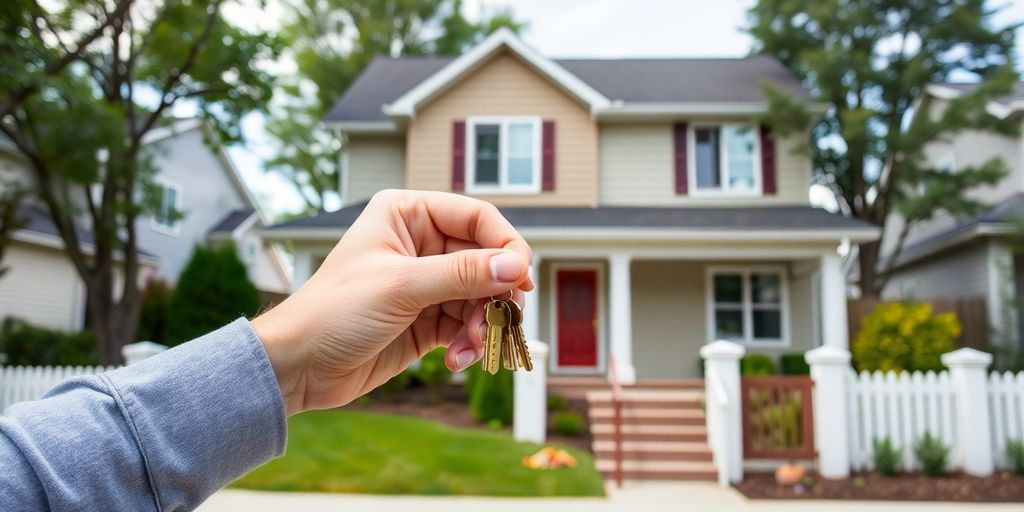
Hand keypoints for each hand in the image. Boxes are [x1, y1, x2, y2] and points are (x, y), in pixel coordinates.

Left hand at [251, 190, 533, 415]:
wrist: (298, 367)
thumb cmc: (334, 312)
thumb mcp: (401, 287)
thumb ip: (463, 274)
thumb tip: (516, 265)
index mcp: (408, 214)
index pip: (477, 217)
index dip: (506, 245)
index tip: (522, 278)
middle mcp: (420, 243)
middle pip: (487, 259)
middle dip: (497, 293)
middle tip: (505, 319)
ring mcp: (426, 282)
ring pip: (482, 296)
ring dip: (485, 323)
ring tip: (473, 347)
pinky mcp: (428, 319)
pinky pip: (469, 324)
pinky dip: (471, 343)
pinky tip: (456, 360)